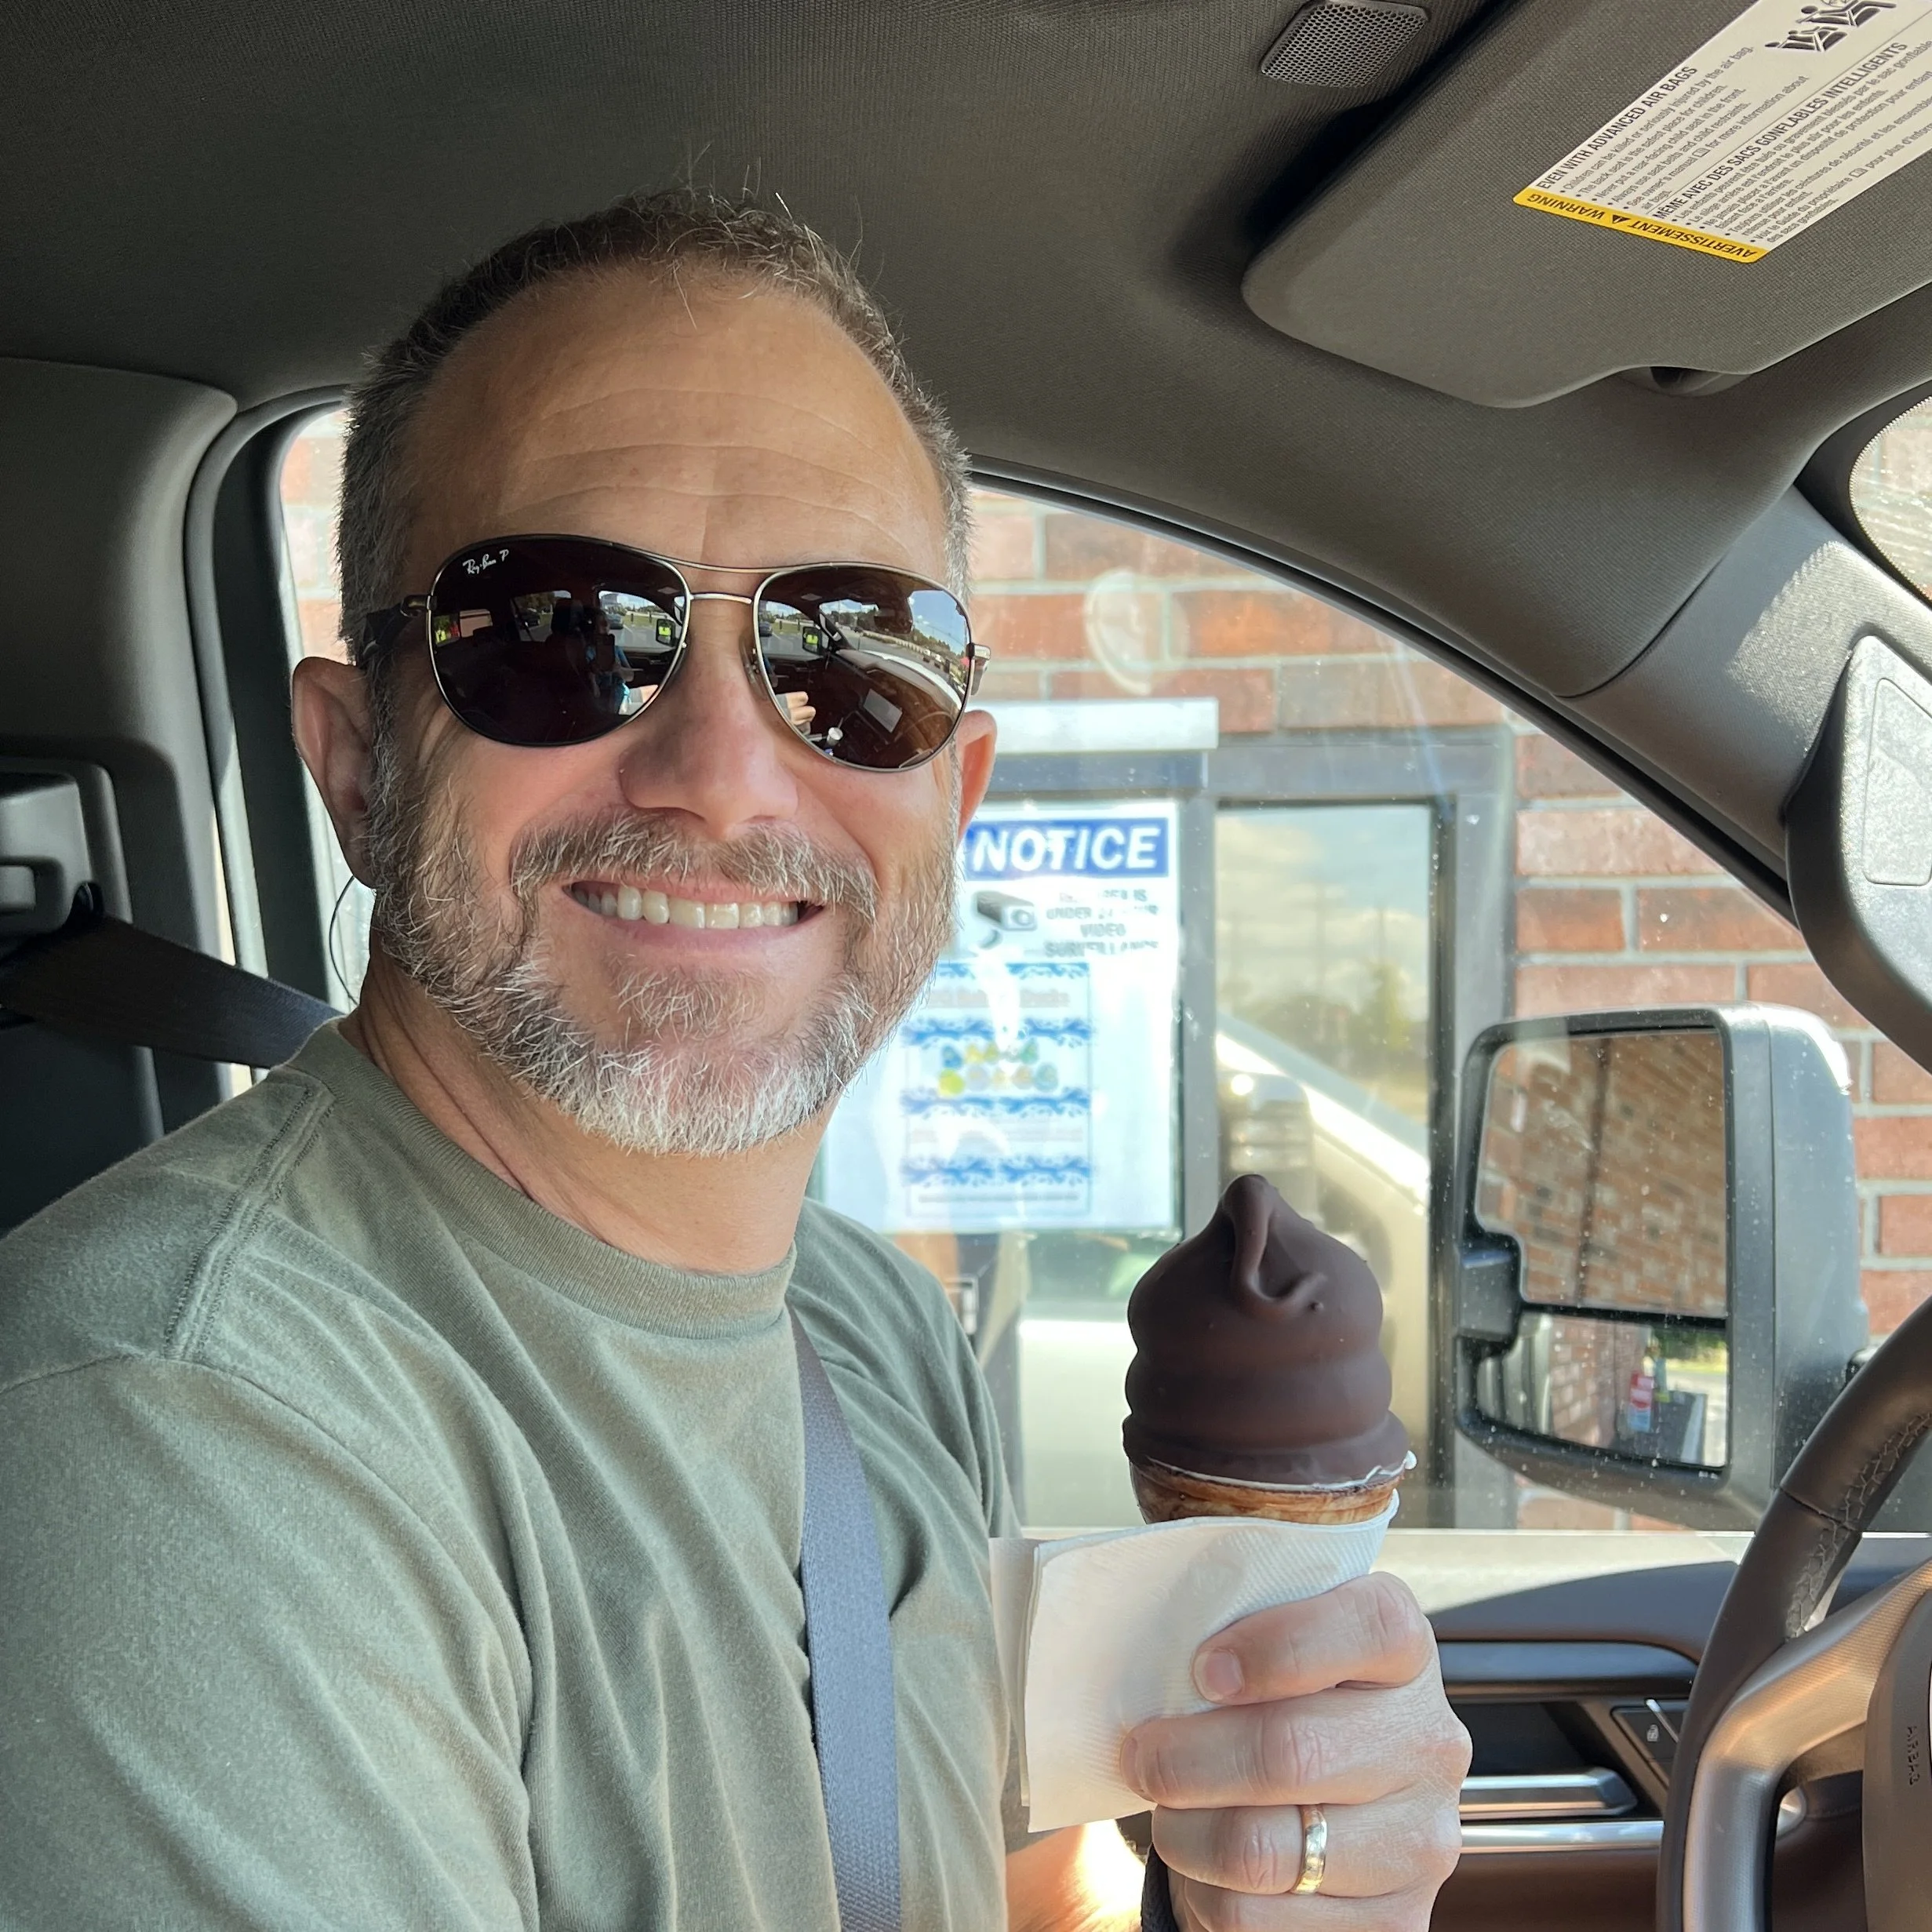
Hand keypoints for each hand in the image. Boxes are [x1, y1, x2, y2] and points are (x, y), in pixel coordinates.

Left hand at [1119, 1573, 1468, 1929]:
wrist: (1324, 1813)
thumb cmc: (1280, 1709)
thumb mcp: (1275, 1651)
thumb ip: (1238, 1631)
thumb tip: (1154, 1659)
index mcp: (1406, 1655)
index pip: (1370, 1626)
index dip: (1276, 1646)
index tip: (1204, 1670)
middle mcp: (1428, 1745)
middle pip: (1292, 1750)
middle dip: (1186, 1757)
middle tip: (1142, 1754)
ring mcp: (1420, 1842)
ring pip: (1262, 1848)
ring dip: (1186, 1833)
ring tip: (1171, 1812)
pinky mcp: (1393, 1923)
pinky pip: (1258, 1919)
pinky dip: (1208, 1894)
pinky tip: (1208, 1865)